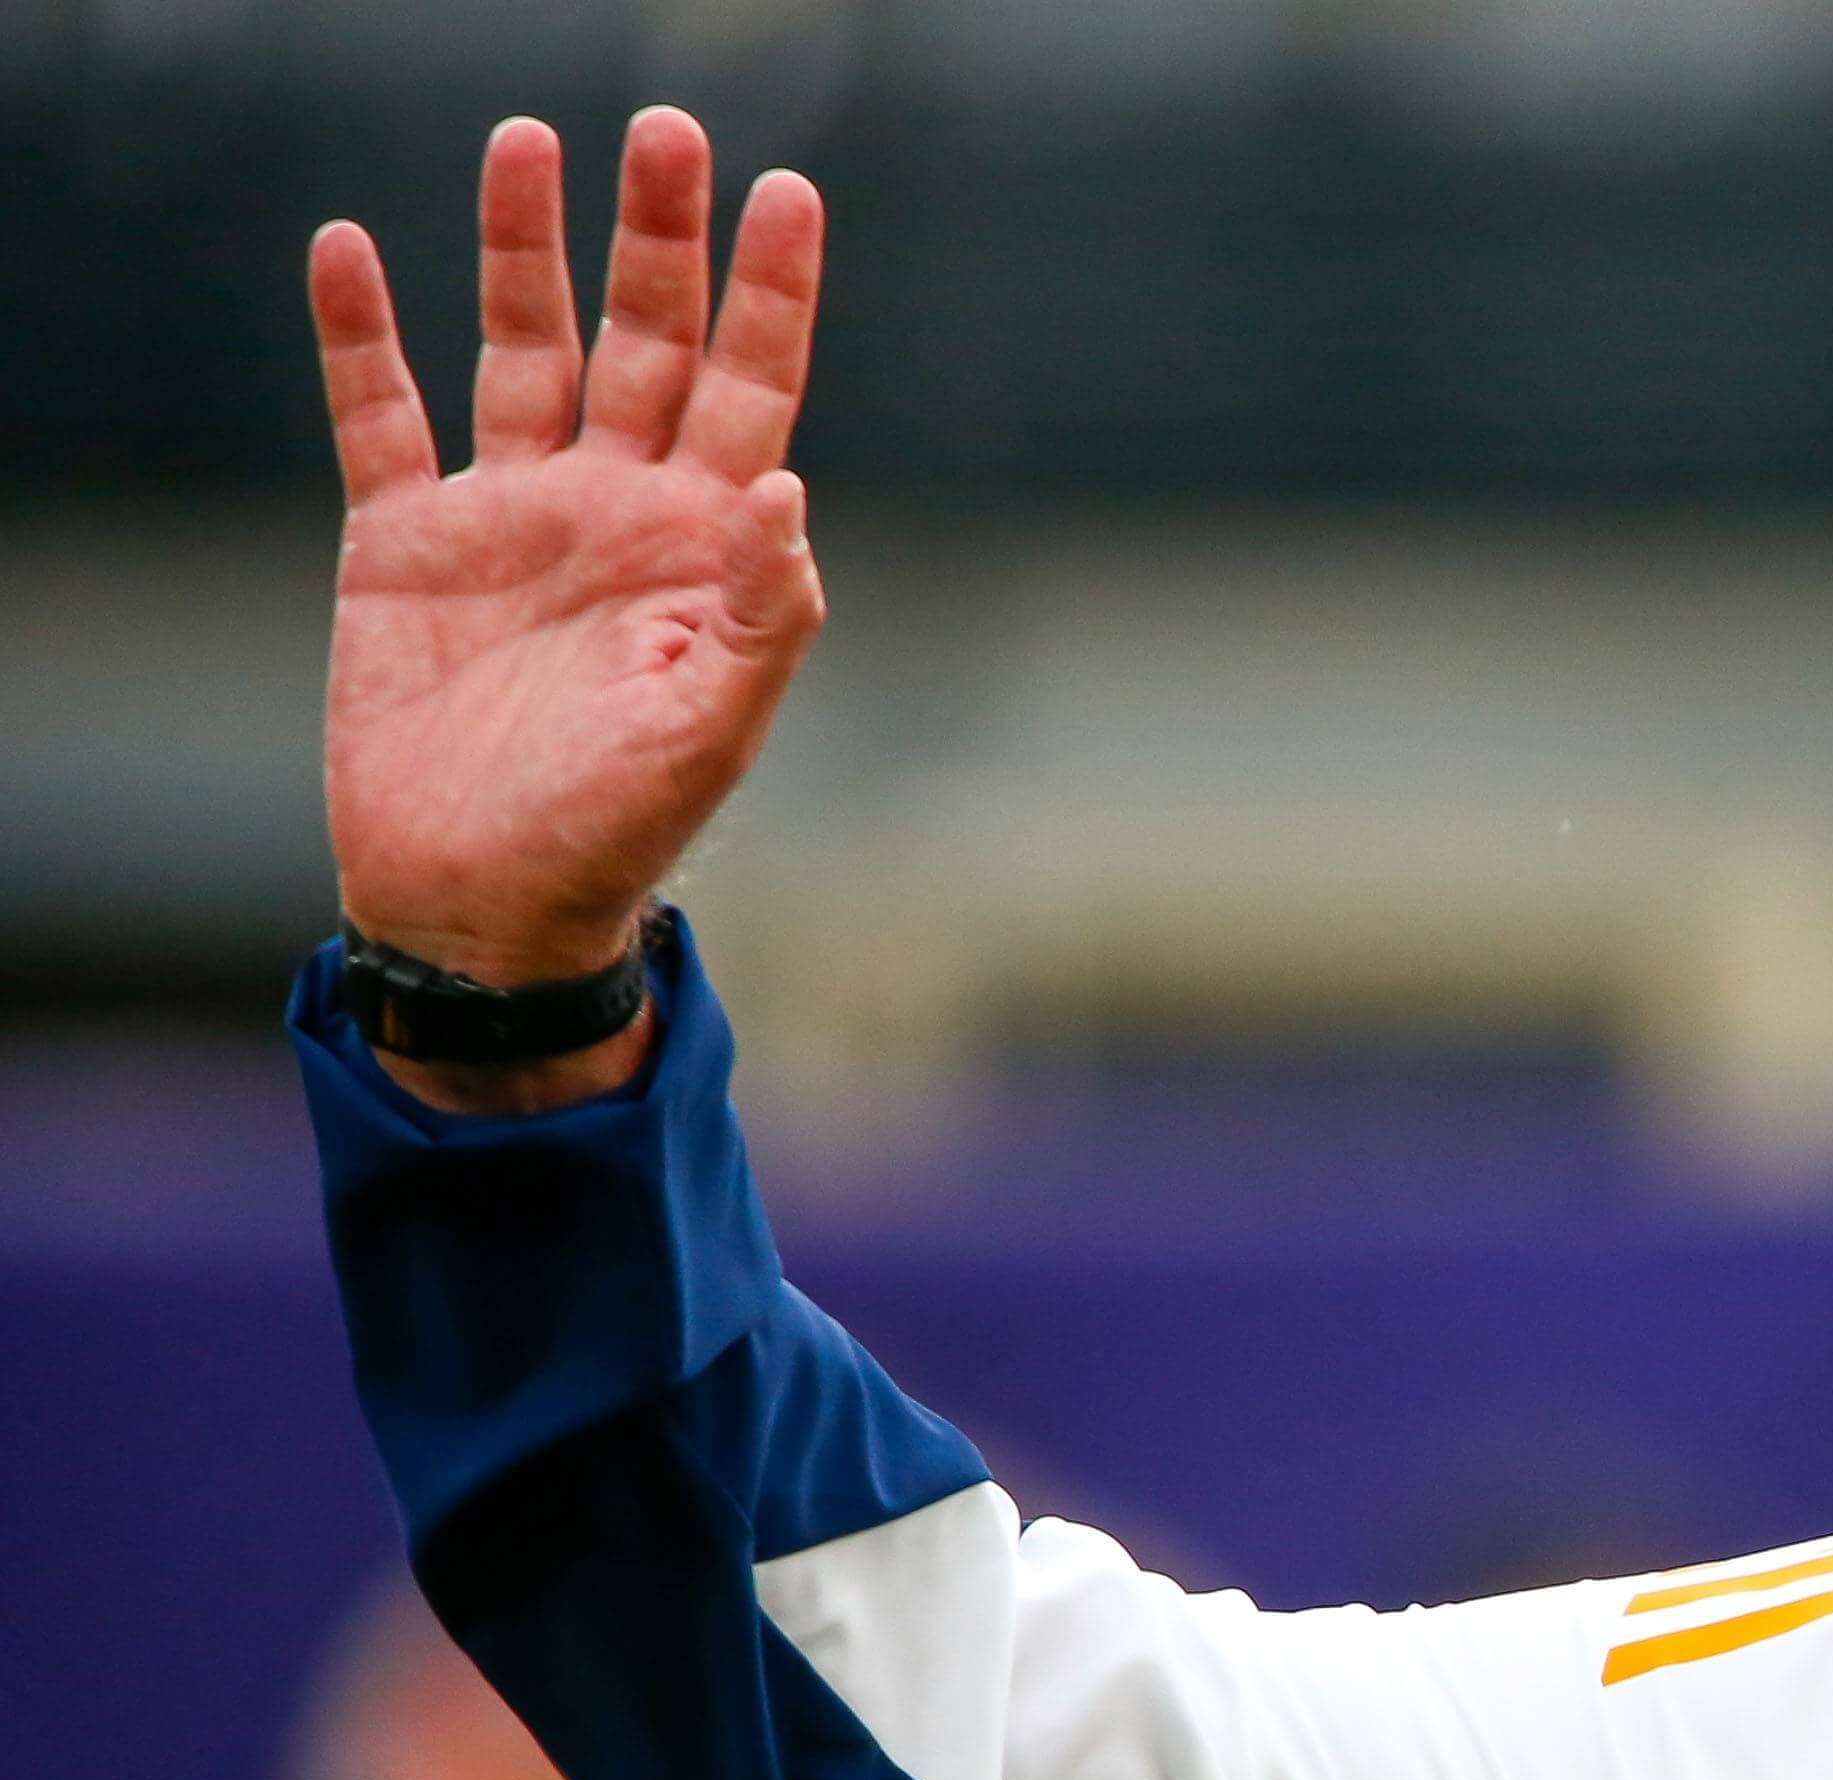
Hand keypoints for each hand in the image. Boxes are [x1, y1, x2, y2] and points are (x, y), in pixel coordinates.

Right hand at [314, 109, 824, 998]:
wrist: (485, 904)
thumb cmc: (616, 832)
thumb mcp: (711, 733)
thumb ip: (764, 619)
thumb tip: (788, 499)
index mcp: (701, 547)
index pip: (751, 390)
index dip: (771, 294)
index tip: (787, 192)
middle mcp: (613, 509)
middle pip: (643, 340)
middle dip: (656, 238)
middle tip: (670, 130)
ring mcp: (510, 517)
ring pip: (521, 350)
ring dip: (523, 250)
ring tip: (525, 139)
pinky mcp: (405, 543)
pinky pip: (380, 417)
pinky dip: (361, 337)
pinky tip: (352, 250)